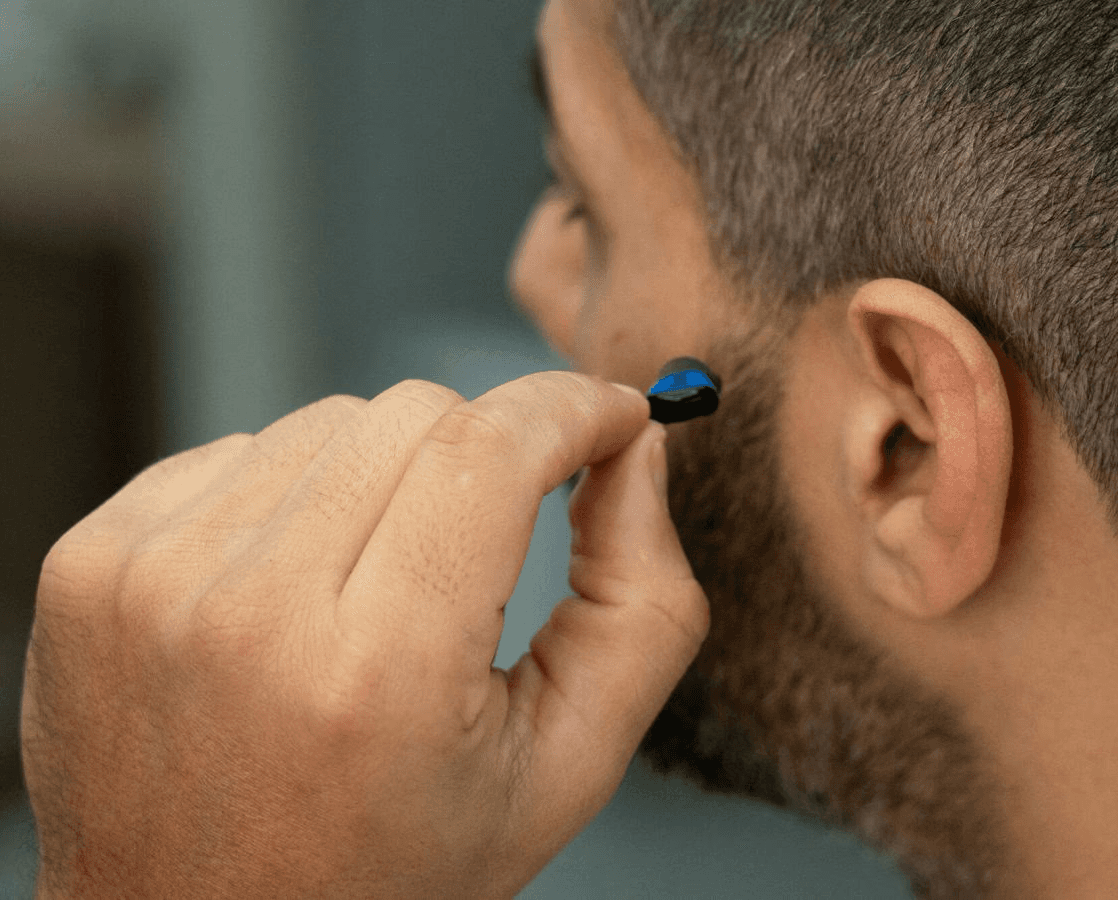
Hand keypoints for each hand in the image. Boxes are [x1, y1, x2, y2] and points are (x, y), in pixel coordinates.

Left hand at [21, 372, 708, 898]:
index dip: (570, 409)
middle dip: (485, 449)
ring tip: (380, 586)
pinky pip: (242, 451)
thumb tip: (632, 454)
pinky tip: (299, 589)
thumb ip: (639, 604)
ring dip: (386, 475)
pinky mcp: (97, 557)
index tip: (607, 415)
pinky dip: (298, 496)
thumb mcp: (562, 767)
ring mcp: (151, 576)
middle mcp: (246, 613)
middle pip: (413, 413)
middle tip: (486, 540)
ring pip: (329, 420)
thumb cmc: (388, 866)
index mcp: (377, 674)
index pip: (490, 451)